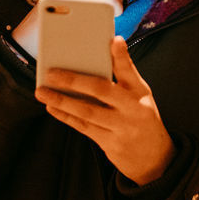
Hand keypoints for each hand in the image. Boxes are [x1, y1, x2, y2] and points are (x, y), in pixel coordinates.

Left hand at [36, 35, 175, 185]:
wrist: (155, 158)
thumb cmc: (142, 117)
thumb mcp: (141, 94)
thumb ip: (125, 73)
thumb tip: (112, 44)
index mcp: (140, 94)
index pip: (129, 71)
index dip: (122, 56)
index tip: (113, 40)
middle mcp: (132, 110)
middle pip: (101, 91)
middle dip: (74, 80)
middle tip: (52, 73)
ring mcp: (121, 129)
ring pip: (87, 112)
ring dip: (62, 101)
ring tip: (43, 92)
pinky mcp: (110, 145)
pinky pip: (84, 127)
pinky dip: (66, 116)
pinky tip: (52, 107)